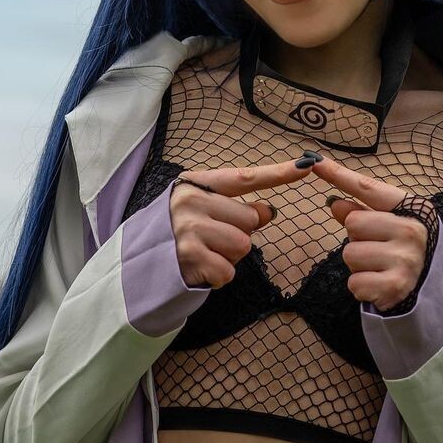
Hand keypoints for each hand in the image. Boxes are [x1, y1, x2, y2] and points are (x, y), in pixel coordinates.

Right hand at [169, 156, 315, 288]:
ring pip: (243, 245)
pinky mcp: (189, 258)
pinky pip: (229, 270)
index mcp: (196, 184)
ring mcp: (189, 229)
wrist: (136, 265)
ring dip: (230, 256)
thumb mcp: (201, 211)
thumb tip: (268, 211)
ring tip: (205, 254)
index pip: (244, 178)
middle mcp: (191, 201)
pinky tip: (200, 269)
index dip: (278, 173)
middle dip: (239, 234)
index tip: (307, 166)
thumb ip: (234, 208)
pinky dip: (219, 276)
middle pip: (250, 219)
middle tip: (211, 240)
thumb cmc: (176, 235)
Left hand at [308, 152, 439, 312]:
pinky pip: (354, 282)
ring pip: (350, 254)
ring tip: (377, 268)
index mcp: (412, 209)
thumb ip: (361, 213)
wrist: (433, 291)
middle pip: (353, 223)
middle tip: (376, 250)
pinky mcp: (395, 287)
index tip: (315, 162)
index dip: (339, 175)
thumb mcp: (388, 226)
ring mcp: (405, 260)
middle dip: (356, 239)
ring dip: (356, 265)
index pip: (369, 188)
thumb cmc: (402, 252)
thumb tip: (334, 203)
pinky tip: (378, 286)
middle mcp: (411, 231)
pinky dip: (360, 287)